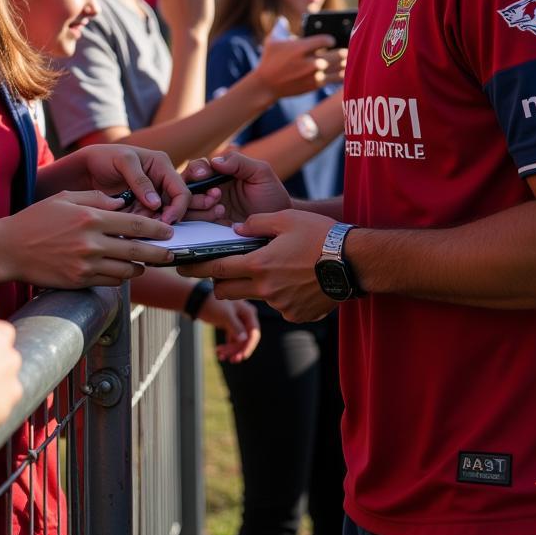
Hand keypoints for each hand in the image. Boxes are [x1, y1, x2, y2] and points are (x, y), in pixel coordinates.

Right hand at [0, 191, 174, 287]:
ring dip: (139, 267)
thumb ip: (97, 199)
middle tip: (172, 254)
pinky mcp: (78, 281)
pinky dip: (120, 277)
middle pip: (136, 250)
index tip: (168, 232)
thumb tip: (122, 204)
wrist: (9, 249)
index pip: (133, 224)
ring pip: (125, 270)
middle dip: (158, 253)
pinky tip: (122, 271)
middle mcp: (91, 243)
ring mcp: (85, 265)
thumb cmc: (36, 219)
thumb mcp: (66, 198)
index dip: (155, 229)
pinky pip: (110, 282)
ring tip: (145, 264)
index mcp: (90, 218)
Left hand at [57, 144, 190, 222]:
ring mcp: (149, 196)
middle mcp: (159, 182)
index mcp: (162, 166)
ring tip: (128, 222)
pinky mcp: (138, 207)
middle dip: (160, 220)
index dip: (178, 208)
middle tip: (144, 227)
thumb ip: (140, 180)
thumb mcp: (123, 161)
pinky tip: (123, 223)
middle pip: (171, 209)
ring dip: (145, 224)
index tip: (166, 222)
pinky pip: (143, 220)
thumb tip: (156, 203)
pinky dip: (135, 224)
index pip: (181, 191)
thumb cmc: (104, 156)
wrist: (85, 167)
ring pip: (156, 217)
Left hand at [181, 209, 339, 322]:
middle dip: (221, 280)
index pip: (216, 269)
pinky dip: (280, 295)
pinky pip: (279, 306)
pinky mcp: (296, 315)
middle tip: (225, 267)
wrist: (354, 263)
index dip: (195, 267)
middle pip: (227, 289)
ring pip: (254, 297)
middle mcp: (265, 289)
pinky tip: (296, 280)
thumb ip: (256, 223)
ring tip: (274, 269)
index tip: (181, 266)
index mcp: (258, 264)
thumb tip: (236, 228)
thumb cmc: (320, 236)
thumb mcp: (286, 219)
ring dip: (254, 285)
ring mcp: (281, 305)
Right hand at [182, 153, 289, 224]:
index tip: (204, 175)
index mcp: (218, 173)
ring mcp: (205, 209)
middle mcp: (207, 189)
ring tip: (220, 210)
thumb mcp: (260, 172)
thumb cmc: (271, 194)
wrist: (277, 223)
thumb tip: (214, 161)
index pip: (197, 167)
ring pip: (185, 206)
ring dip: (198, 207)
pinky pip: (192, 224)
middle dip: (195, 191)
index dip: (196, 170)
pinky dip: (199, 221)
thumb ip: (239, 162)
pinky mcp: (207, 227)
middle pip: (184, 187)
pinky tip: (218, 220)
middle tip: (215, 196)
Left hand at [197, 296, 260, 362]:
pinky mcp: (230, 326)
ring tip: (220, 356)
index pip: (253, 333)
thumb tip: (244, 339)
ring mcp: (238, 322)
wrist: (198, 300)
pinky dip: (226, 347)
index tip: (242, 357)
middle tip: (231, 360)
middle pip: (246, 339)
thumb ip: (236, 327)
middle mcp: (245, 317)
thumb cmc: (213, 304)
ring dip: (231, 350)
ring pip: (238, 342)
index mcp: (248, 313)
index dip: (249, 346)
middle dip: (238, 350)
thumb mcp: (225, 315)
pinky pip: (232, 340)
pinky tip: (219, 352)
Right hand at [254, 35, 345, 99]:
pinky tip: (345, 71)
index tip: (331, 40)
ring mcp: (313, 75)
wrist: (266, 85)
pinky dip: (341, 75)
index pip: (325, 40)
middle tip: (347, 49)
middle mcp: (309, 62)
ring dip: (345, 63)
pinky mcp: (315, 85)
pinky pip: (334, 79)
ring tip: (348, 59)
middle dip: (343, 51)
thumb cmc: (269, 60)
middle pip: (337, 54)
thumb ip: (281, 27)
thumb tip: (284, 19)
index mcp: (300, 48)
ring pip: (338, 67)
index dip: (331, 39)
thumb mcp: (272, 40)